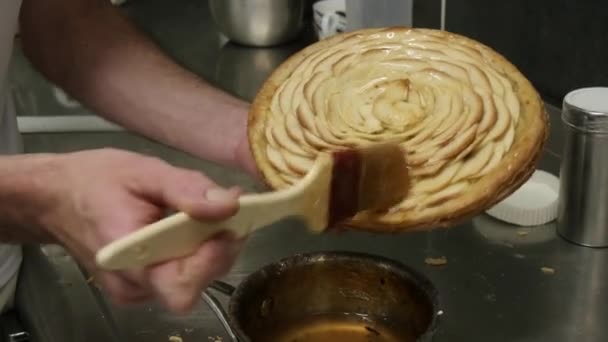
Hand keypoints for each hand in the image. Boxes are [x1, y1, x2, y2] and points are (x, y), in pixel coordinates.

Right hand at [41, 148, 244, 312]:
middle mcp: (132, 285)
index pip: (181, 286)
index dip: (211, 260)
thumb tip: (229, 204)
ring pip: (192, 280)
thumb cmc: (93, 181)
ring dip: (209, 248)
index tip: (227, 225)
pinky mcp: (142, 285)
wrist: (56, 197)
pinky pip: (180, 274)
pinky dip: (194, 251)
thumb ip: (187, 189)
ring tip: (207, 212)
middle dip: (219, 248)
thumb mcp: (143, 171)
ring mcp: (136, 290)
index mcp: (127, 258)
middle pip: (195, 283)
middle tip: (227, 211)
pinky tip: (190, 225)